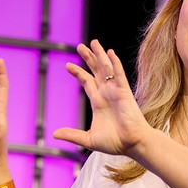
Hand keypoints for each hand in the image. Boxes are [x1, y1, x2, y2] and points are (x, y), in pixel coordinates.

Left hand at [53, 39, 150, 155]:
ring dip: (99, 55)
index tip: (68, 65)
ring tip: (93, 42)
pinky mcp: (124, 92)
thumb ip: (72, 135)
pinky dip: (115, 63)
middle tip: (80, 46)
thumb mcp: (89, 139)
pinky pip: (119, 75)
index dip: (78, 73)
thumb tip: (54, 134)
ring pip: (106, 69)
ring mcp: (116, 92)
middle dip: (88, 58)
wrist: (133, 144)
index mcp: (99, 103)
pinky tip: (110, 53)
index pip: (87, 82)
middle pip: (96, 71)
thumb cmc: (116, 143)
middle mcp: (107, 94)